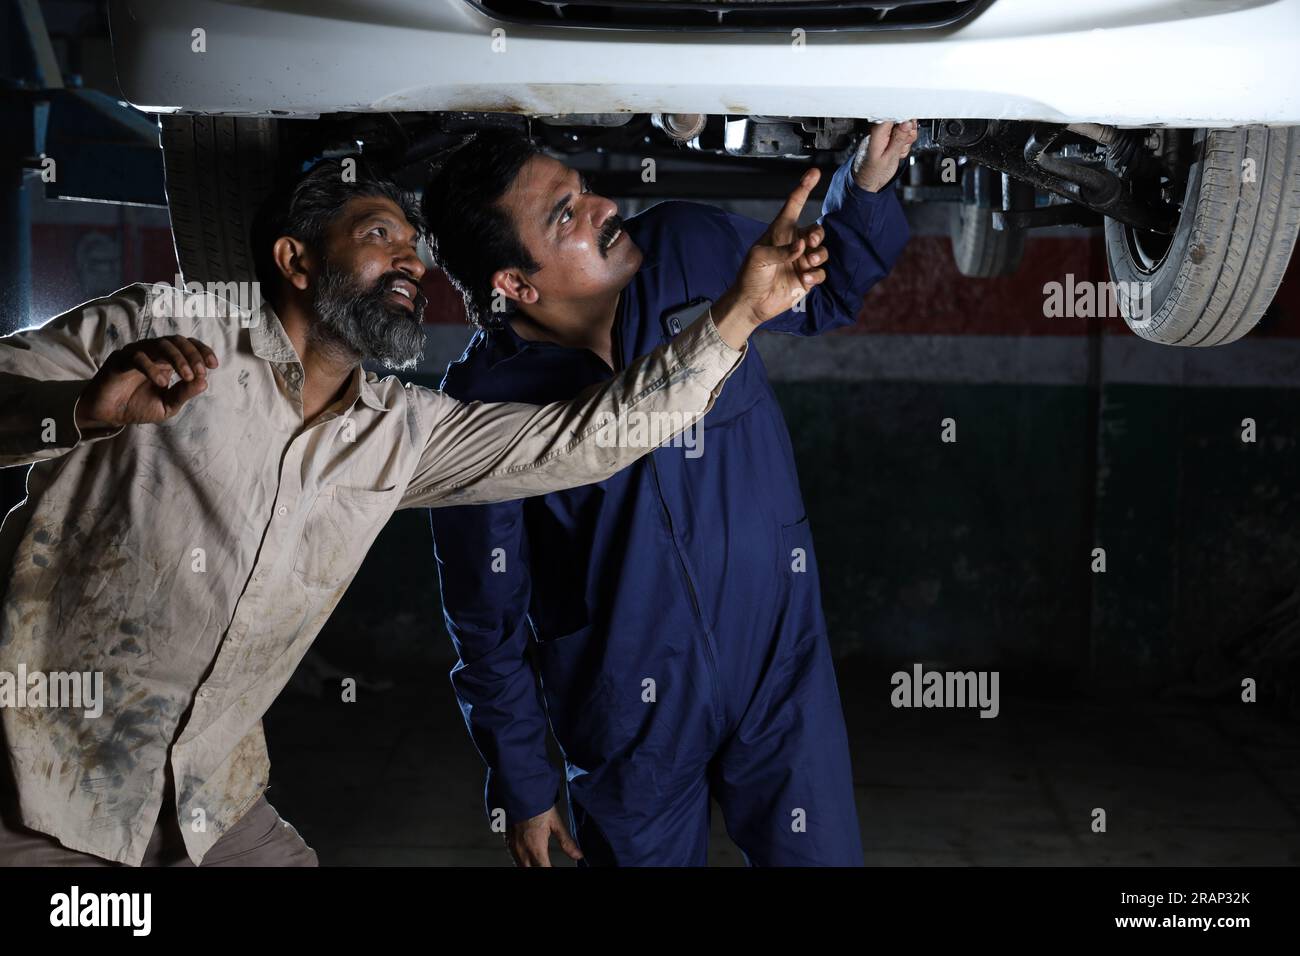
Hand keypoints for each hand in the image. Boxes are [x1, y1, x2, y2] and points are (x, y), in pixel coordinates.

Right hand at [75, 335, 218, 429]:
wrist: (110, 415)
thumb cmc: (138, 407)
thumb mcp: (167, 405)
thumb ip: (184, 394)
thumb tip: (204, 382)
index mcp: (166, 360)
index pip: (187, 345)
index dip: (201, 351)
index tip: (213, 365)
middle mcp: (152, 352)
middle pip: (177, 341)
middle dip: (192, 355)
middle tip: (200, 372)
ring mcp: (136, 353)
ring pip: (161, 345)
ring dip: (178, 359)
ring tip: (186, 377)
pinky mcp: (120, 359)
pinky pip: (139, 357)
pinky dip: (153, 368)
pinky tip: (162, 382)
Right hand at [505, 804, 583, 866]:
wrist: (519, 793)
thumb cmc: (538, 805)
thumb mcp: (556, 822)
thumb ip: (566, 841)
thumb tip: (578, 855)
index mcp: (536, 847)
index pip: (544, 869)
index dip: (551, 870)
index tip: (557, 867)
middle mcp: (522, 850)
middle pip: (531, 870)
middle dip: (541, 868)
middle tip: (549, 864)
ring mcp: (513, 846)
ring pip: (521, 866)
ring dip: (531, 866)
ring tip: (541, 862)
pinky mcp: (508, 841)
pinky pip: (514, 857)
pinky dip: (522, 861)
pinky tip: (528, 857)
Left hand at [712, 168, 828, 343]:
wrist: (752, 303)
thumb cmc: (750, 276)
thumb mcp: (759, 257)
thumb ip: (781, 249)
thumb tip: (801, 246)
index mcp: (780, 232)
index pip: (794, 205)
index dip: (804, 188)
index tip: (814, 172)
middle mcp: (794, 244)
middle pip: (816, 230)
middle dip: (818, 234)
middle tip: (810, 242)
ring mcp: (801, 261)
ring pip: (822, 251)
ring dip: (818, 255)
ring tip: (806, 263)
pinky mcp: (807, 279)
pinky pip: (821, 272)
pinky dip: (816, 274)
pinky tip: (804, 280)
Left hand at [853, 119, 918, 191]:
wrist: (869, 179)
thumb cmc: (873, 171)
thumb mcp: (889, 158)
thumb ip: (899, 139)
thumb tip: (907, 122)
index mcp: (878, 130)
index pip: (895, 112)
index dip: (906, 119)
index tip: (909, 128)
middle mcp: (881, 129)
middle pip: (903, 120)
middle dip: (908, 132)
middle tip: (902, 145)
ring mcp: (886, 133)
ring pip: (906, 128)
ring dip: (906, 140)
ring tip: (898, 150)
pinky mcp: (890, 137)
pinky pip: (904, 136)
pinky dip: (904, 144)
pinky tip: (897, 151)